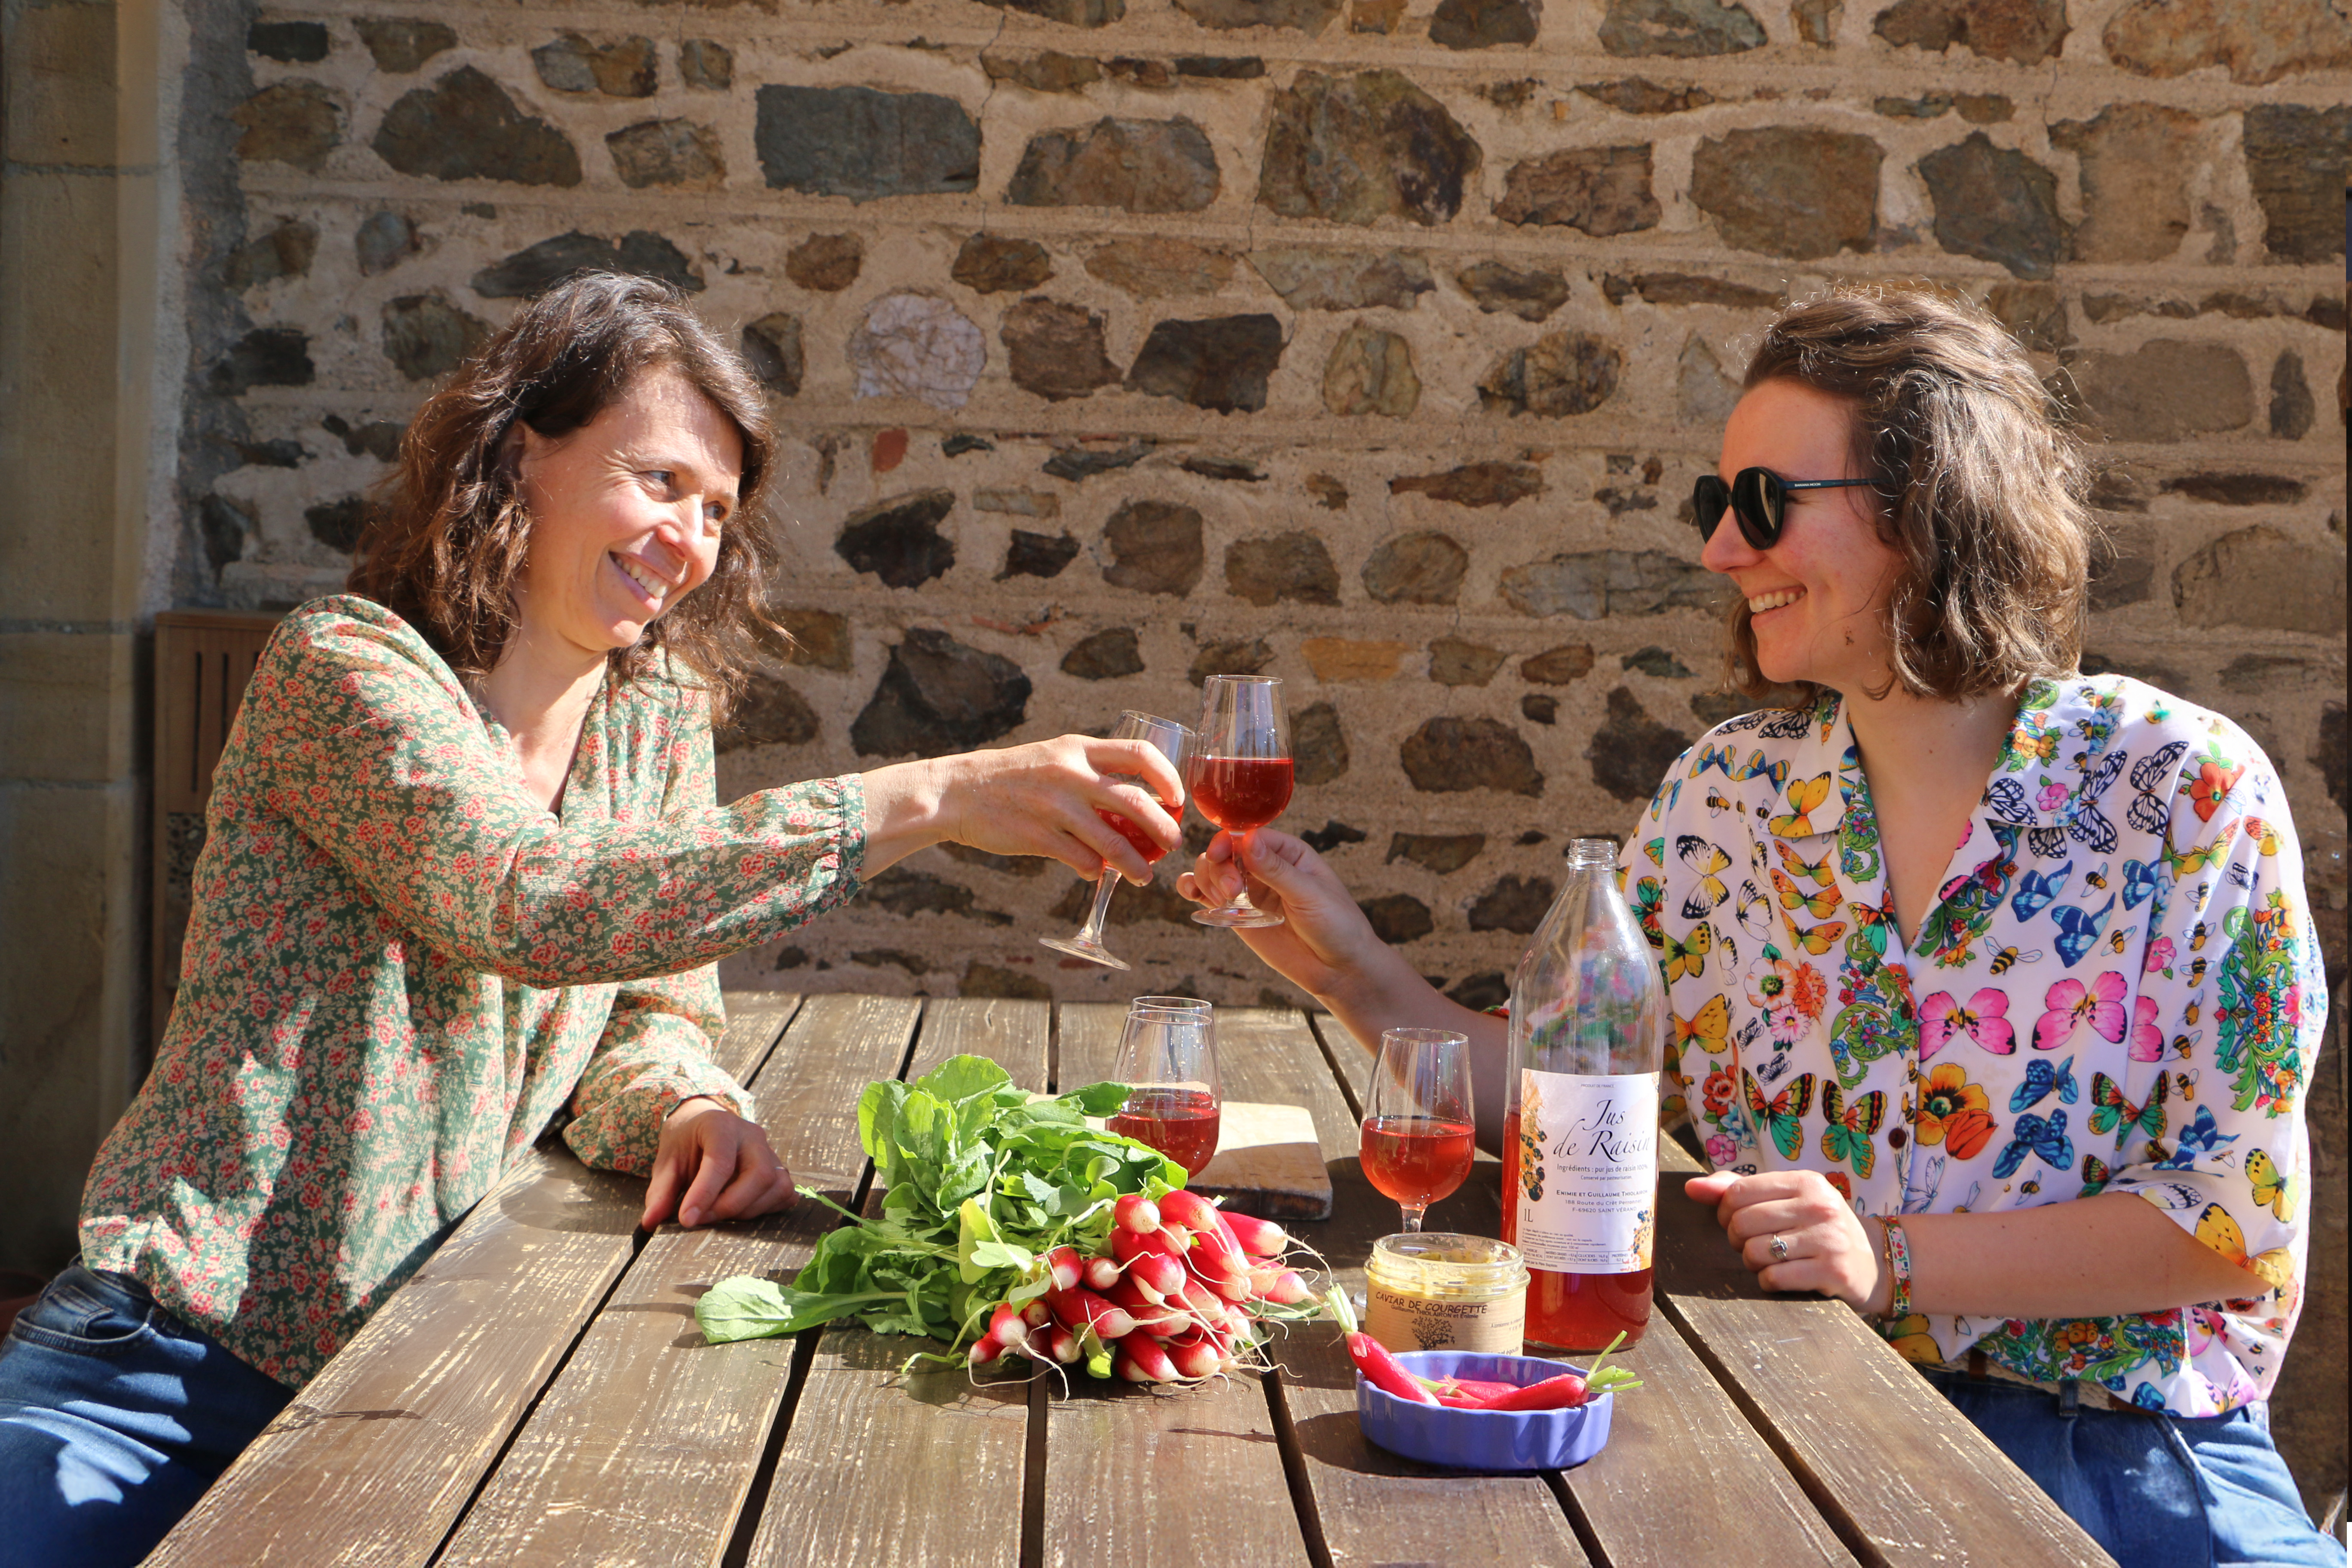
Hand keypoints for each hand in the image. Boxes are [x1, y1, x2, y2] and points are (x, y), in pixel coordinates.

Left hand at [641, 1096, 796, 1230]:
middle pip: (759, 1174)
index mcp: (721, 1126)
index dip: (704, 1194)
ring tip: (719, 1213)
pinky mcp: (779, 1168)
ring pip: (777, 1186)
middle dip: (730, 1205)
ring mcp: (771, 1151)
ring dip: (748, 1210)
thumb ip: (660, 1191)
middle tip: (702, 1218)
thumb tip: (650, 1222)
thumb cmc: (685, 1142)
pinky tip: (742, 1209)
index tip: (687, 1220)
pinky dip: (767, 1209)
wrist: (704, 1123)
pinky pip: (786, 1193)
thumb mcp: (666, 1162)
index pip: (720, 1161)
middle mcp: (752, 1135)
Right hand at [864, 734, 1183, 883]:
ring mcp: (1054, 807)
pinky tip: (1095, 874)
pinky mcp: (1038, 837)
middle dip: (1163, 828)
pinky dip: (1093, 871)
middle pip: (1136, 803)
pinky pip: (1080, 861)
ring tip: (1145, 876)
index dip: (1167, 776)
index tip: (1177, 797)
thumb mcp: (1052, 757)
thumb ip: (1088, 771)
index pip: (1139, 754)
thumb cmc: (1010, 777)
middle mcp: (1070, 774)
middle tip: (1173, 843)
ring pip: (1112, 842)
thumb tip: (1130, 800)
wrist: (956, 792)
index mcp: (1077, 749)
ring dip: (1136, 864)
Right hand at [1174, 829, 1384, 1000]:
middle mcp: (1265, 868)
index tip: (1221, 857)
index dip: (1228, 843)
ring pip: (1211, 871)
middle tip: (1231, 893)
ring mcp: (1249, 892)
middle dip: (1219, 868)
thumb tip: (1248, 839)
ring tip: (1224, 901)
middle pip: (1224, 852)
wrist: (1339, 968)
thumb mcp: (1309, 894)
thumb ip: (1276, 869)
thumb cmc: (1337, 925)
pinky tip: (1192, 896)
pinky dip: (1194, 891)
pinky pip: (1207, 897)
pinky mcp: (1238, 916)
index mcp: (1288, 853)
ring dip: (1206, 879)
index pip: (1248, 835)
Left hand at [1684, 1169, 1888, 1312]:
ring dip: (1753, 1264)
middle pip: (1742, 1223)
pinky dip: (1768, 1282)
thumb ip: (1737, 1190)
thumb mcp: (1787, 1200)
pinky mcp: (1833, 1272)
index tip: (1736, 1222)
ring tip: (1771, 1261)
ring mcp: (1829, 1239)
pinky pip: (1774, 1278)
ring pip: (1755, 1252)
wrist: (1874, 1262)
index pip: (1738, 1192)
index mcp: (1804, 1181)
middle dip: (1738, 1240)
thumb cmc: (1818, 1228)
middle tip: (1753, 1245)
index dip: (1725, 1212)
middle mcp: (1819, 1206)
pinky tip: (1783, 1278)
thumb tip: (1691, 1188)